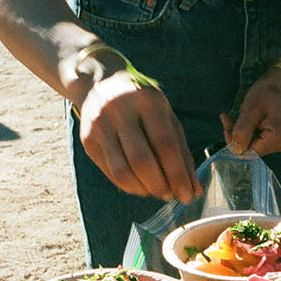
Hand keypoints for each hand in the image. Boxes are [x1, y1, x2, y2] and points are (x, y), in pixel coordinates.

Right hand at [77, 72, 197, 202]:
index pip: (164, 144)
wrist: (100, 85)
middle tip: (170, 196)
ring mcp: (99, 126)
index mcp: (147, 101)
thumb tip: (193, 190)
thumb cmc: (142, 105)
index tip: (187, 195)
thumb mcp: (166, 117)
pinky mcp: (87, 141)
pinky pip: (110, 172)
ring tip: (156, 192)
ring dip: (143, 190)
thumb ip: (181, 153)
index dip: (177, 174)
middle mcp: (119, 111)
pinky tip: (140, 185)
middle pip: (141, 161)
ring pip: (122, 172)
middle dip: (159, 185)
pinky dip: (129, 186)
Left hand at [221, 66, 280, 157]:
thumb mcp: (251, 108)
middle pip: (254, 149)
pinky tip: (255, 117)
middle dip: (239, 134)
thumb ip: (241, 131)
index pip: (249, 152)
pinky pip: (266, 140)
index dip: (233, 141)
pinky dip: (256, 130)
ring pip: (259, 144)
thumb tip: (235, 150)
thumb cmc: (271, 89)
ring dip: (247, 131)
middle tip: (229, 116)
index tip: (226, 122)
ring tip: (246, 112)